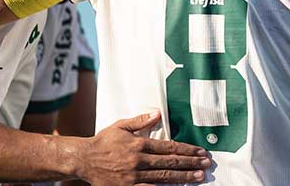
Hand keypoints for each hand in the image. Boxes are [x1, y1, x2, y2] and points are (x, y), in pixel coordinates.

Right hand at [79, 110, 209, 184]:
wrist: (83, 160)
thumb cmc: (103, 142)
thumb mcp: (121, 126)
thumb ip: (140, 120)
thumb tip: (158, 112)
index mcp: (138, 144)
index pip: (169, 147)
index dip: (186, 149)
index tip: (200, 151)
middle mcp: (138, 160)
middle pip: (170, 162)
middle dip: (190, 163)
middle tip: (206, 164)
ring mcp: (133, 176)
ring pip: (163, 177)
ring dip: (183, 177)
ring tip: (198, 177)